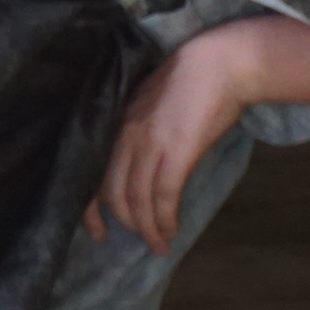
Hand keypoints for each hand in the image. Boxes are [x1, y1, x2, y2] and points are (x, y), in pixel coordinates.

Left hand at [87, 25, 251, 254]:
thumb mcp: (150, 107)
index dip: (89, 205)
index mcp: (116, 123)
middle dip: (119, 222)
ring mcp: (149, 142)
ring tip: (159, 245)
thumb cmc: (190, 84)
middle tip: (134, 242)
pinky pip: (164, 194)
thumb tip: (140, 165)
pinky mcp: (177, 150)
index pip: (91, 170)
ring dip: (148, 227)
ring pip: (137, 197)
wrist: (220, 64)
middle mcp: (125, 134)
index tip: (96, 228)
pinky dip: (165, 218)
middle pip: (109, 190)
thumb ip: (139, 133)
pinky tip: (171, 230)